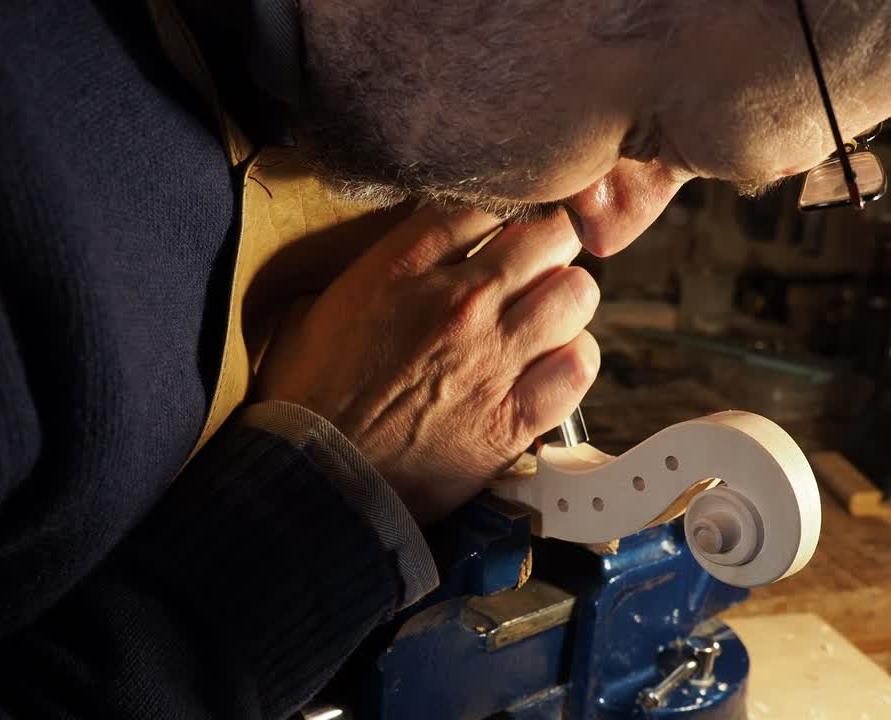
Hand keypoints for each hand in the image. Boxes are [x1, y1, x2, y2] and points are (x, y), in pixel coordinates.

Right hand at [254, 205, 599, 522]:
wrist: (315, 479)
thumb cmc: (311, 397)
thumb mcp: (322, 303)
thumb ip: (380, 265)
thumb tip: (423, 247)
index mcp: (404, 266)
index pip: (488, 203)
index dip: (508, 210)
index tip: (508, 227)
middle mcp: (458, 303)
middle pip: (550, 236)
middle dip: (550, 248)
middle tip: (537, 270)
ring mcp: (492, 359)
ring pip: (578, 293)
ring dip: (566, 304)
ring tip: (546, 321)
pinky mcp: (513, 417)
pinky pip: (579, 365)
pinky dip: (572, 362)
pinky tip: (550, 368)